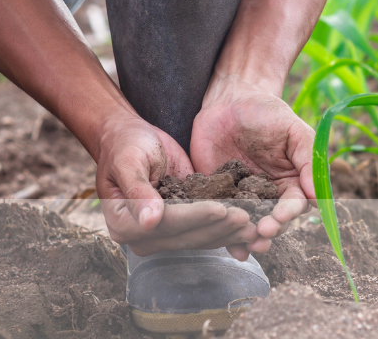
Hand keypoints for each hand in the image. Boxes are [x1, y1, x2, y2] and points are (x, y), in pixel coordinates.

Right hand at [96, 112, 257, 255]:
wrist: (131, 138)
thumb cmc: (126, 145)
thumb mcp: (129, 161)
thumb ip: (138, 190)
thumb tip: (150, 221)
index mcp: (123, 223)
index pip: (166, 224)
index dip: (194, 217)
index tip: (219, 208)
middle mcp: (143, 236)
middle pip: (186, 236)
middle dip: (218, 226)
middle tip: (246, 217)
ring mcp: (163, 235)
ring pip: (200, 238)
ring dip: (228, 231)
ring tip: (253, 223)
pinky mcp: (182, 226)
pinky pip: (206, 231)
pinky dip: (227, 228)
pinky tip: (250, 223)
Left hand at [191, 74, 314, 256]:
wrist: (230, 99)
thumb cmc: (267, 111)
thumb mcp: (293, 130)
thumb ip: (308, 159)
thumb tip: (316, 197)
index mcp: (290, 182)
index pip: (294, 205)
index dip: (288, 214)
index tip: (281, 217)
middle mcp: (268, 195)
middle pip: (272, 221)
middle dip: (268, 230)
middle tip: (261, 234)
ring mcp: (241, 197)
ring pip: (247, 224)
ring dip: (247, 238)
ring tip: (245, 246)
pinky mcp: (216, 195)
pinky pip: (220, 216)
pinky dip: (221, 231)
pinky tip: (224, 244)